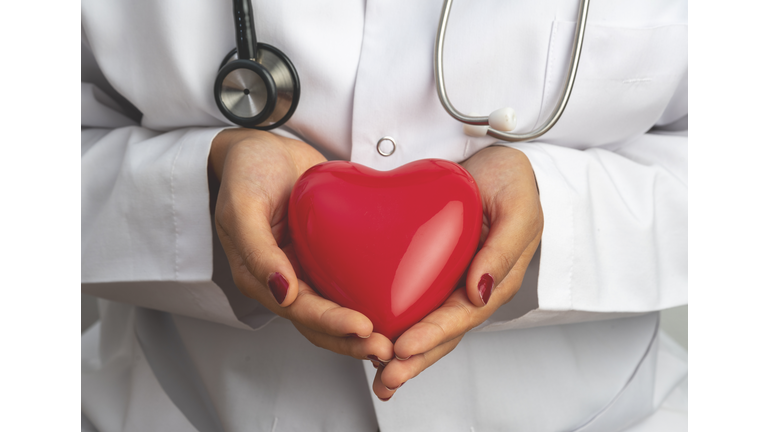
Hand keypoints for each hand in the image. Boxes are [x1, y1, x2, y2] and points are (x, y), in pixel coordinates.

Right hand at [210, 129, 393, 362]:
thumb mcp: (242, 206)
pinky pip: (349, 281)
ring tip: (397, 338)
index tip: (364, 328)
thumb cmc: (246, 172)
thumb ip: (257, 250)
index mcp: (260, 277)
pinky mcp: (327, 254)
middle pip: (320, 322)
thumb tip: (283, 291)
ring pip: (338, 309)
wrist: (262, 149)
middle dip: (352, 340)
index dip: (331, 323)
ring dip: (363, 330)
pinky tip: (397, 305)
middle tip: (388, 347)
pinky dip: (370, 296)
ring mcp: (308, 269)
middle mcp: (286, 280)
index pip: (299, 311)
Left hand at [370, 145, 542, 400]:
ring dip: (404, 355)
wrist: (497, 163)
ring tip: (378, 378)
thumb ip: (503, 249)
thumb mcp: (517, 208)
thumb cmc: (512, 182)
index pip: (462, 316)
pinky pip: (415, 303)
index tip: (403, 347)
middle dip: (415, 360)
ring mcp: (453, 283)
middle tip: (385, 378)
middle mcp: (473, 289)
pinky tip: (374, 339)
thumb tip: (481, 291)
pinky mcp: (434, 272)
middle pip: (443, 333)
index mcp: (496, 280)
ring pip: (427, 326)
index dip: (433, 334)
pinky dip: (396, 324)